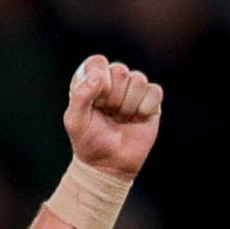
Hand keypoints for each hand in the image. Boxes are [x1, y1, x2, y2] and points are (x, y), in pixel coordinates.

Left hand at [62, 55, 161, 177]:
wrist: (109, 166)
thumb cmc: (89, 142)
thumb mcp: (75, 121)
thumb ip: (81, 95)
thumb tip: (98, 74)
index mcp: (92, 80)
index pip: (98, 63)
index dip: (98, 81)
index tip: (96, 102)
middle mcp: (114, 81)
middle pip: (120, 70)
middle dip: (113, 97)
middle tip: (108, 114)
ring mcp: (133, 90)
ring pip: (139, 80)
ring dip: (128, 104)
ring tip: (121, 118)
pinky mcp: (151, 101)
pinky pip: (154, 91)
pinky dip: (145, 107)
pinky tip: (137, 119)